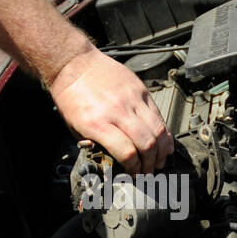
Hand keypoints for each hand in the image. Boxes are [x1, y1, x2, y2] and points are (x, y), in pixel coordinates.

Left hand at [46, 47, 174, 172]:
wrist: (74, 64)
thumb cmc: (71, 94)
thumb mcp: (74, 127)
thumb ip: (95, 144)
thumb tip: (112, 159)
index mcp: (97, 124)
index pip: (127, 153)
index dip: (134, 168)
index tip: (133, 173)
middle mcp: (117, 111)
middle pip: (147, 144)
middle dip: (150, 163)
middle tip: (149, 170)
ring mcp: (131, 99)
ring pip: (158, 130)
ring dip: (162, 150)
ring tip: (160, 160)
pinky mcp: (140, 90)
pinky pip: (158, 114)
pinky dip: (164, 131)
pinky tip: (165, 142)